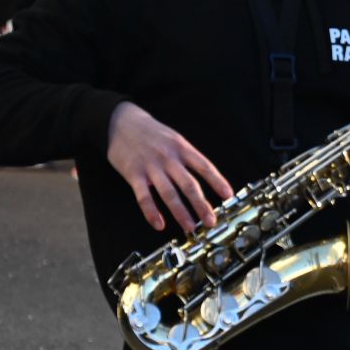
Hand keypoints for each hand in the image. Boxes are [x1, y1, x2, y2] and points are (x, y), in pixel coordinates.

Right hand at [106, 102, 233, 233]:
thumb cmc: (152, 133)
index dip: (217, 182)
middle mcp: (169, 158)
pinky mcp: (133, 174)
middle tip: (211, 221)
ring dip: (181, 212)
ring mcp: (151, 167)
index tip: (228, 196)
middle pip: (189, 184)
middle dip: (201, 205)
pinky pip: (143, 197)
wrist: (121, 122)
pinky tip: (159, 224)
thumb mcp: (175, 139)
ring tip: (190, 227)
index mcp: (182, 148)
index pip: (204, 167)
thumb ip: (187, 157)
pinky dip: (152, 212)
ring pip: (168, 193)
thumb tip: (206, 176)